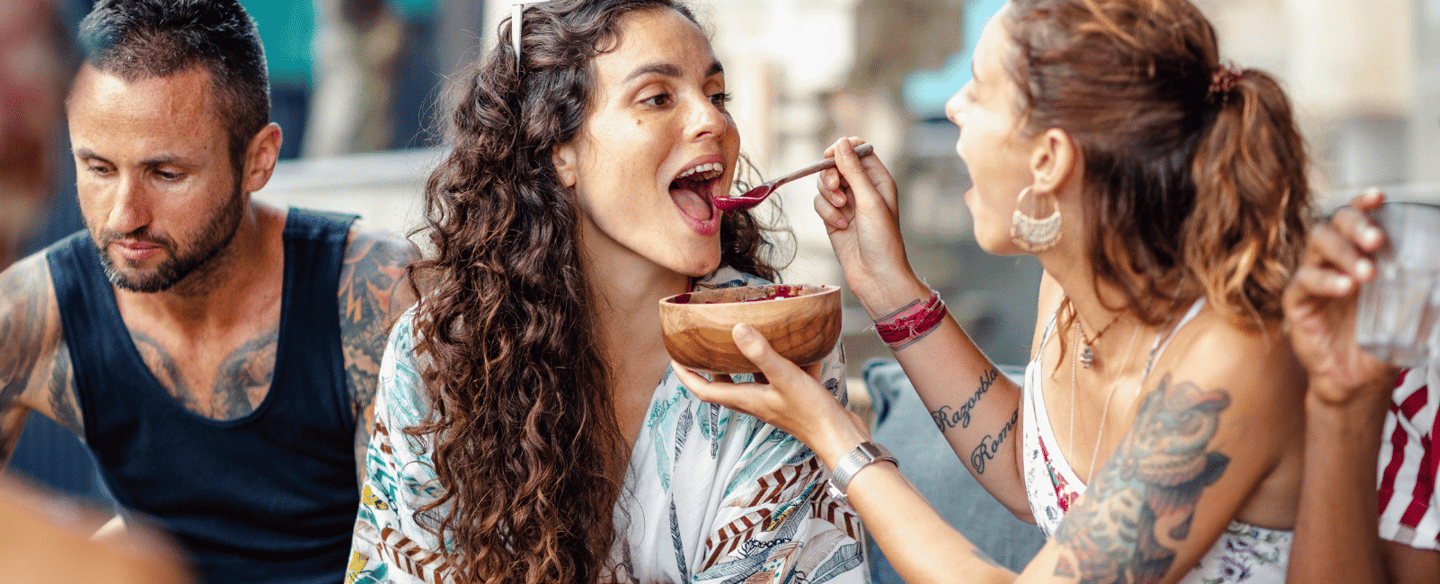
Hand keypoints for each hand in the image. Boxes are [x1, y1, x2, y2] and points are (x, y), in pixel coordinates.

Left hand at [674, 324, 868, 466]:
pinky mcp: (795, 399)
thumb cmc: (812, 414)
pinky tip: (794, 345)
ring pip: (752, 382)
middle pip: (724, 387)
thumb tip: (736, 329)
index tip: (674, 359)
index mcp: (748, 400)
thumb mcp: (784, 377)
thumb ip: (761, 354)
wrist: (842, 438)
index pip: (705, 391)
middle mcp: (757, 402)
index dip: (687, 376)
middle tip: (703, 348)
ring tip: (741, 340)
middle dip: (710, 369)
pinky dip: (781, 363)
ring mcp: (776, 402)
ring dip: (743, 364)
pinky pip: (780, 378)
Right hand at [813, 138, 927, 316]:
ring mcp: (847, 204)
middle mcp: (862, 189)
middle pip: (836, 165)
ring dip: (828, 196)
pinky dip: (826, 213)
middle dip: (831, 176)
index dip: (843, 149)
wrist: (876, 275)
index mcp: (878, 180)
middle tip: (836, 189)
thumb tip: (841, 142)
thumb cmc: (882, 239)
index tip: (829, 155)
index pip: (858, 150)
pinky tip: (839, 226)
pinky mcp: (833, 218)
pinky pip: (820, 203)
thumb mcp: (869, 200)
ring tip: (841, 212)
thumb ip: (853, 170)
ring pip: (824, 184)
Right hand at [1282, 189, 1398, 404]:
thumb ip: (1423, 292)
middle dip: (1356, 225)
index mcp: (1358, 256)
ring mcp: (1312, 278)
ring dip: (1343, 252)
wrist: (1357, 381)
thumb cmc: (1380, 343)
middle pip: (1333, 224)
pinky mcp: (1297, 301)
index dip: (1364, 204)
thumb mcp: (1411, 312)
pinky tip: (1345, 288)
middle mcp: (1333, 261)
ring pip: (1317, 245)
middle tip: (1377, 240)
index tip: (1380, 197)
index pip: (1355, 219)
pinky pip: (1304, 280)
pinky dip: (1325, 280)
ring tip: (1366, 273)